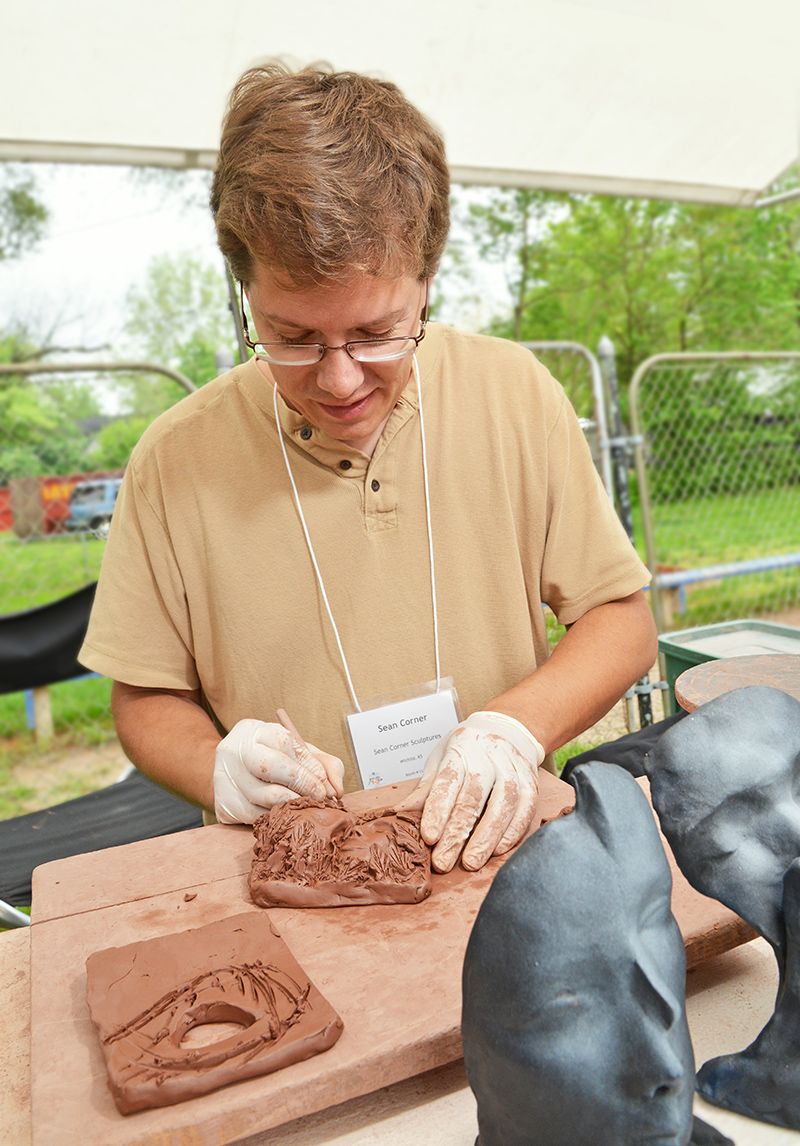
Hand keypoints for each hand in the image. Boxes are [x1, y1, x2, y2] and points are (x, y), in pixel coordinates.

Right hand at [213, 718, 344, 823]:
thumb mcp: (297, 754)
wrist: (231, 774)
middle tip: (319, 796)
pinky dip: (275, 817)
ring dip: (292, 804)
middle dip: (302, 783)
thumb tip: (336, 790)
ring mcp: (225, 777)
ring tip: (305, 805)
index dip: (309, 763)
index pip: (285, 741)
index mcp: (254, 730)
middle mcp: (235, 750)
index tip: (323, 780)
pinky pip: (256, 816)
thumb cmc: (272, 760)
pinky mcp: (224, 803)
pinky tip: (284, 813)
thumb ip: (324, 764)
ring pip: (265, 796)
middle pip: (271, 766)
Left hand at [397, 711, 543, 872]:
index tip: (429, 837)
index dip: (438, 810)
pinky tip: (496, 851)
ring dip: (485, 838)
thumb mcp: (441, 757)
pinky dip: (511, 833)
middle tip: (443, 862)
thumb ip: (426, 788)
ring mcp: (513, 770)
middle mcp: (489, 758)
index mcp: (461, 750)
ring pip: (502, 806)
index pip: (447, 782)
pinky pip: (525, 811)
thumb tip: (400, 814)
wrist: (509, 729)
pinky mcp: (532, 784)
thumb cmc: (468, 748)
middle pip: (473, 799)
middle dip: (457, 834)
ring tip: (470, 863)